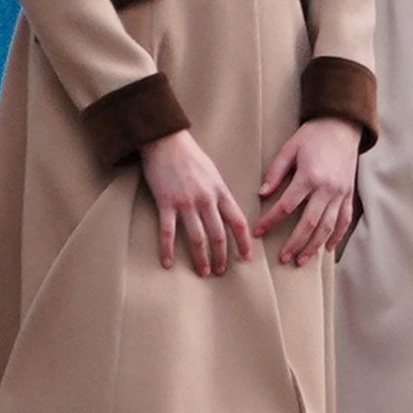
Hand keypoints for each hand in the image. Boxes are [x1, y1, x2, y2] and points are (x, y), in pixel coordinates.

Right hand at [140, 129, 251, 275]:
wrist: (165, 140)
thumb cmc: (190, 155)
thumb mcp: (213, 172)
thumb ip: (219, 192)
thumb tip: (225, 210)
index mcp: (220, 191)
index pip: (238, 222)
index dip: (244, 242)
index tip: (246, 257)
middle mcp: (206, 199)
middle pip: (218, 235)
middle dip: (222, 256)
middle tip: (221, 271)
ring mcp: (185, 202)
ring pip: (197, 237)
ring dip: (201, 258)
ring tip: (203, 272)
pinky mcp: (165, 203)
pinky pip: (168, 232)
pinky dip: (168, 249)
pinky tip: (168, 263)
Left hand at [253, 116, 361, 264]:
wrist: (342, 126)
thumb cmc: (312, 136)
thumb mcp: (289, 148)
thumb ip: (275, 172)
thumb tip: (262, 193)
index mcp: (309, 177)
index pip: (286, 206)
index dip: (270, 221)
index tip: (258, 232)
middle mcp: (326, 188)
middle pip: (308, 223)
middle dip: (294, 243)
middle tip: (282, 258)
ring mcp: (340, 193)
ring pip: (328, 226)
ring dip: (314, 245)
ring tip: (302, 260)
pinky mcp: (349, 194)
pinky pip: (344, 219)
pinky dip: (337, 236)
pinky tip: (328, 248)